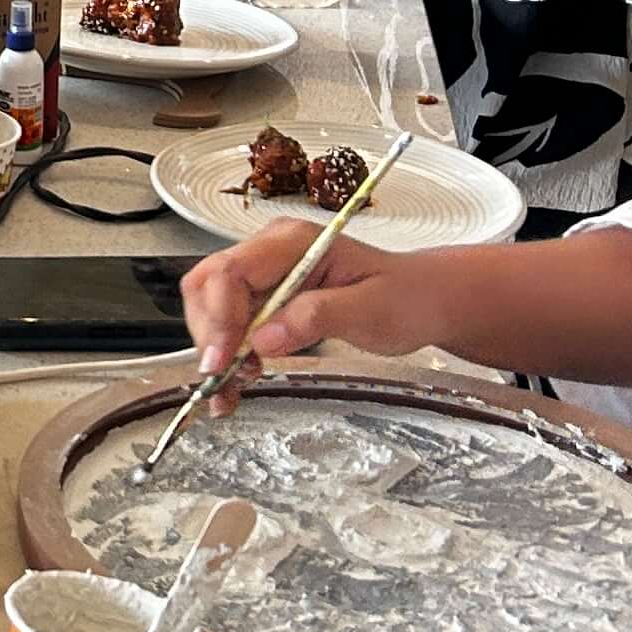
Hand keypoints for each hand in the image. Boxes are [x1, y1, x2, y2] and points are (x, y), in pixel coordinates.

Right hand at [181, 218, 442, 394]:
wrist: (423, 301)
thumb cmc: (406, 299)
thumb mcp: (371, 310)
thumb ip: (316, 317)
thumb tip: (264, 338)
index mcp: (293, 242)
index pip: (231, 272)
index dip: (219, 317)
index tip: (224, 361)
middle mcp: (270, 252)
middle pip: (208, 286)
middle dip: (209, 335)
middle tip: (223, 379)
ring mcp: (266, 274)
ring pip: (211, 307)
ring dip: (214, 350)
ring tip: (232, 388)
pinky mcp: (266, 298)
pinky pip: (231, 324)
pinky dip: (227, 356)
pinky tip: (239, 381)